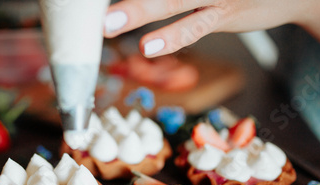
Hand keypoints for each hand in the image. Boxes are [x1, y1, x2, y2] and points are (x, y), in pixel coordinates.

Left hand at [103, 0, 319, 56]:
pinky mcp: (226, 14)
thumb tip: (134, 3)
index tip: (92, 5)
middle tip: (96, 11)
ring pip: (174, 0)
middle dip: (131, 0)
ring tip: (109, 23)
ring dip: (140, 10)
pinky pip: (195, 26)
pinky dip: (172, 36)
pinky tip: (149, 45)